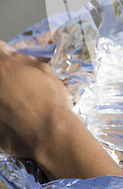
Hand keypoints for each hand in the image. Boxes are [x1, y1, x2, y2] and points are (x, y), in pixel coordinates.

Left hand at [0, 41, 122, 179]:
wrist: (52, 135)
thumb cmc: (52, 102)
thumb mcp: (45, 71)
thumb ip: (22, 58)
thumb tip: (10, 53)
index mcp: (3, 68)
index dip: (5, 55)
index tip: (10, 60)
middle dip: (6, 79)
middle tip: (20, 87)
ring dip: (5, 96)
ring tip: (22, 106)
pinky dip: (5, 116)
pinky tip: (19, 120)